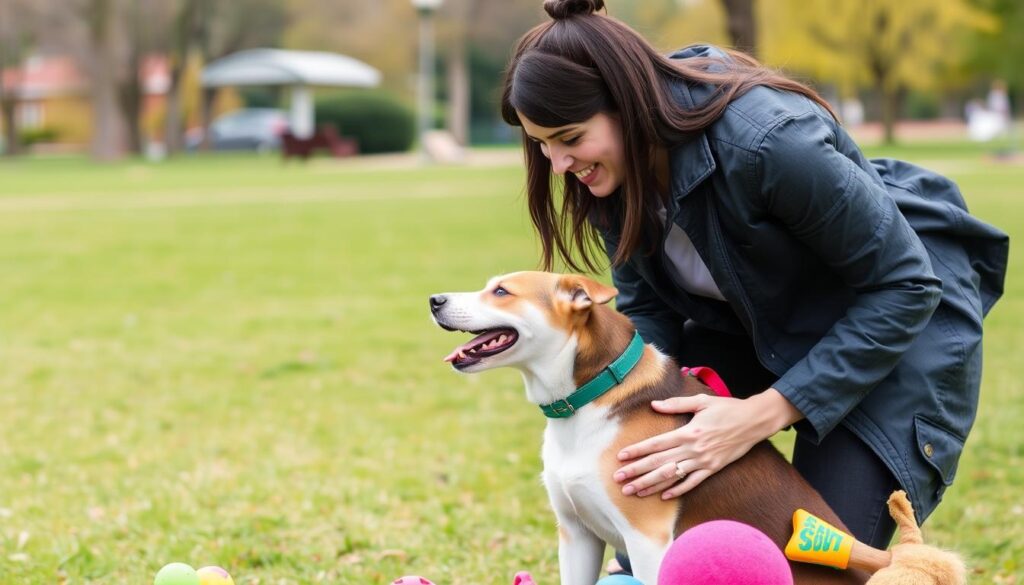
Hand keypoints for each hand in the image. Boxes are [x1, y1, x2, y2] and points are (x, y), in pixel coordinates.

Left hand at [612, 389, 799, 499]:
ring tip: (633, 491)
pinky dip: (678, 490)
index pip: (656, 444)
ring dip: (651, 484)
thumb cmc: (727, 408)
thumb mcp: (702, 401)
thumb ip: (676, 404)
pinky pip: (693, 482)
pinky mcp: (714, 468)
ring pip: (672, 476)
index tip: (620, 457)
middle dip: (637, 472)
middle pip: (660, 463)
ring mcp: (704, 461)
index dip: (637, 451)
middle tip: (618, 480)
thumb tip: (654, 405)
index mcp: (688, 431)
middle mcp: (694, 449)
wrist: (755, 421)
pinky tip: (663, 496)